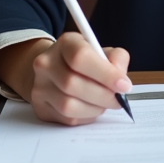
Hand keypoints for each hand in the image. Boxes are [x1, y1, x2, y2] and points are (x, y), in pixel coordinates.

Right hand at [0, 33, 131, 125]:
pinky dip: (85, 117)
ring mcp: (40, 86)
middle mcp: (47, 63)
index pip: (81, 57)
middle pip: (73, 84)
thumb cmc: (86, 62)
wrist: (56, 70)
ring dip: (94, 109)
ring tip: (104, 103)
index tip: (124, 86)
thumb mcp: (102, 51)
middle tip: (118, 100)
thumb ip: (117, 60)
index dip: (105, 74)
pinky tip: (91, 108)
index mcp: (66, 43)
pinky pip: (66, 119)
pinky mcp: (40, 107)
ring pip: (68, 105)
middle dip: (103, 96)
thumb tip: (122, 83)